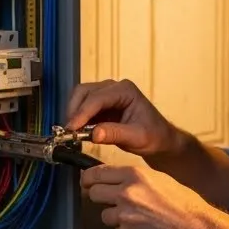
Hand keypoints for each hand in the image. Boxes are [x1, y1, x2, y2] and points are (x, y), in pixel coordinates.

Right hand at [65, 79, 179, 158]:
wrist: (160, 141)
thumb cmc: (154, 136)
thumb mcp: (136, 137)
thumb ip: (115, 134)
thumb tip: (93, 134)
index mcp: (126, 90)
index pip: (98, 98)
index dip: (82, 113)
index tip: (71, 129)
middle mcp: (114, 88)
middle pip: (85, 92)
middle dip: (74, 110)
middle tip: (68, 132)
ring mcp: (107, 95)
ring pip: (81, 97)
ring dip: (74, 113)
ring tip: (72, 133)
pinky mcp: (101, 106)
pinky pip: (83, 107)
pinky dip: (78, 118)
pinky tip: (78, 132)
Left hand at [80, 164, 218, 228]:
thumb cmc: (183, 204)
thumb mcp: (159, 179)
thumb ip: (134, 178)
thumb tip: (114, 179)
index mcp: (134, 175)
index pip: (96, 174)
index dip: (89, 179)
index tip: (87, 182)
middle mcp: (126, 194)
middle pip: (94, 194)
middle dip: (101, 198)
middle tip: (114, 202)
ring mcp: (125, 217)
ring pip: (106, 216)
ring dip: (117, 218)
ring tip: (140, 218)